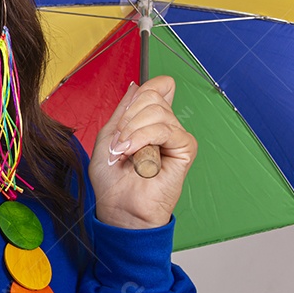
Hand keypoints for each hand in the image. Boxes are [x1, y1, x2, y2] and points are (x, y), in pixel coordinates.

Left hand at [89, 76, 196, 229]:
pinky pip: (166, 129)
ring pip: (157, 111)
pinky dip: (144, 139)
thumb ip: (123, 110)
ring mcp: (175, 137)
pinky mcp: (184, 149)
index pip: (159, 87)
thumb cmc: (112, 179)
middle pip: (152, 95)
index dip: (145, 90)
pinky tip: (134, 155)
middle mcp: (165, 126)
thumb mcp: (109, 136)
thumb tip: (136, 85)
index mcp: (148, 121)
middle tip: (118, 142)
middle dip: (128, 118)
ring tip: (124, 152)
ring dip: (132, 131)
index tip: (126, 112)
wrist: (119, 207)